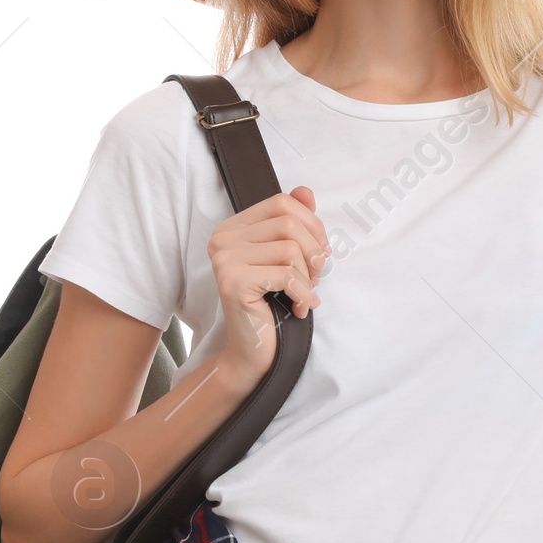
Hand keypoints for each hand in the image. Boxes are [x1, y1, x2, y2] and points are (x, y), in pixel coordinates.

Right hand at [207, 187, 328, 386]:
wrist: (254, 351)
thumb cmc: (273, 304)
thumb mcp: (287, 258)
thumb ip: (295, 223)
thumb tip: (306, 191)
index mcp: (233, 227)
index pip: (281, 202)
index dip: (311, 223)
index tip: (320, 251)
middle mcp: (222, 239)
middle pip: (289, 223)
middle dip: (314, 252)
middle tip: (316, 278)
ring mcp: (224, 259)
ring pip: (291, 249)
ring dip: (309, 278)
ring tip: (305, 295)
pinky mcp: (232, 282)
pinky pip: (287, 275)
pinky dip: (304, 294)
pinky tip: (301, 308)